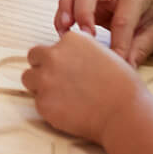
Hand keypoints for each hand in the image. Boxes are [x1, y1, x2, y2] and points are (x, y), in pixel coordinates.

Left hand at [22, 29, 145, 143]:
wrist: (124, 113)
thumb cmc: (122, 87)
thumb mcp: (104, 54)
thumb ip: (82, 52)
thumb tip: (74, 59)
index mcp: (70, 40)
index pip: (53, 45)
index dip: (60, 58)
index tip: (68, 68)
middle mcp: (54, 55)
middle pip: (34, 57)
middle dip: (43, 67)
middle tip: (58, 81)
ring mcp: (45, 79)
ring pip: (28, 78)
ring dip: (40, 85)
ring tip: (59, 96)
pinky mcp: (43, 102)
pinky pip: (38, 102)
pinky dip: (49, 107)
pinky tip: (67, 111)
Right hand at [54, 0, 152, 64]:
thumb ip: (139, 50)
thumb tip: (122, 68)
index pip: (121, 18)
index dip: (118, 43)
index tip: (116, 64)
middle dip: (81, 12)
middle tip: (83, 36)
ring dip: (65, 7)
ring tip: (64, 31)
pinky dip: (63, 12)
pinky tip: (65, 31)